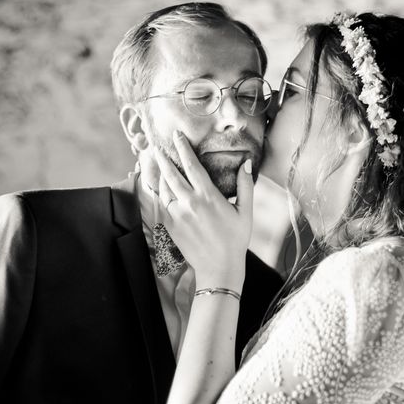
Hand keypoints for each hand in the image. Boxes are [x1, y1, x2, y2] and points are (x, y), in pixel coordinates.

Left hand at [153, 131, 252, 291]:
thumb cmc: (235, 239)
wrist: (219, 268)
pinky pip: (163, 203)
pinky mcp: (171, 226)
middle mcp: (189, 203)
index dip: (183, 148)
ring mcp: (177, 215)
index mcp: (208, 196)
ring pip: (164, 188)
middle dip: (163, 158)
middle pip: (171, 174)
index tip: (177, 135)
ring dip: (161, 174)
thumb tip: (246, 163)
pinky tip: (163, 187)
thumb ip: (245, 186)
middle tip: (156, 146)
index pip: (192, 165)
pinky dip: (161, 191)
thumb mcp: (245, 212)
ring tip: (158, 164)